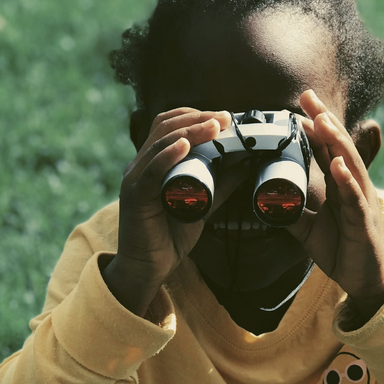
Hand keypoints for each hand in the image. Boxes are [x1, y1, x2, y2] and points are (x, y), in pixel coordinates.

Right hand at [104, 108, 233, 314]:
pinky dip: (168, 155)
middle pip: (166, 126)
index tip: (226, 117)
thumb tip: (248, 164)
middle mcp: (140, 164)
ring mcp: (135, 178)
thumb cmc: (170, 236)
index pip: (170, 124)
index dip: (196, 115)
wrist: (148, 269)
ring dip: (190, 130)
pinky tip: (185, 146)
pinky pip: (151, 170)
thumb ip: (221, 184)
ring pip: (161, 143)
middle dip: (198, 117)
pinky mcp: (135, 197)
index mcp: (153, 162)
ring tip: (215, 126)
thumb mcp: (203, 203)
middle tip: (226, 118)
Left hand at [286, 90, 383, 318]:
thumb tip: (265, 198)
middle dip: (324, 120)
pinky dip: (347, 180)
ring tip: (322, 120)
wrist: (363, 282)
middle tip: (308, 96)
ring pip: (350, 165)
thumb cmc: (341, 251)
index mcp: (341, 186)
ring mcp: (362, 203)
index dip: (316, 126)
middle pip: (339, 147)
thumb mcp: (308, 229)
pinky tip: (339, 165)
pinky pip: (356, 199)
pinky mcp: (364, 223)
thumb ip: (291, 211)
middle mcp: (354, 187)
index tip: (300, 105)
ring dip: (336, 141)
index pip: (328, 149)